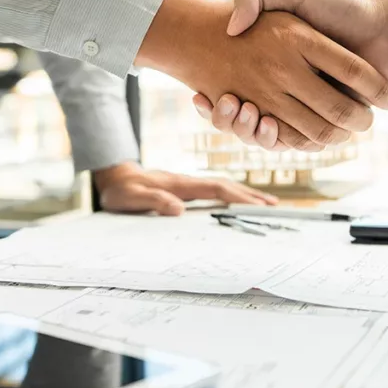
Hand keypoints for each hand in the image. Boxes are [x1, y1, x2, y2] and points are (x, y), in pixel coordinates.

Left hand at [93, 162, 276, 215]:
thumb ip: (153, 201)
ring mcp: (188, 184)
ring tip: (265, 204)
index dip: (238, 197)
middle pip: (226, 185)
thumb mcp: (132, 198)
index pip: (216, 188)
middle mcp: (188, 181)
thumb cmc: (121, 190)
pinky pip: (213, 190)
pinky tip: (238, 202)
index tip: (258, 206)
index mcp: (180, 184)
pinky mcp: (185, 188)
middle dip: (251, 195)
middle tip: (274, 206)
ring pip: (222, 186)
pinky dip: (231, 195)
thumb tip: (178, 210)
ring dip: (245, 194)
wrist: (113, 177)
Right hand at [137, 0, 387, 150]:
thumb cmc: (343, 6)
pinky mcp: (325, 123)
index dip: (213, 102)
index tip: (198, 97)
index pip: (231, 91)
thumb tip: (231, 25)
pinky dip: (277, 140)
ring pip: (264, 134)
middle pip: (243, 119)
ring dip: (248, 132)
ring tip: (243, 111)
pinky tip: (265, 122)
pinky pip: (294, 142)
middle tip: (222, 105)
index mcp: (275, 63)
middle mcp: (287, 89)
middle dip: (227, 120)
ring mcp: (305, 107)